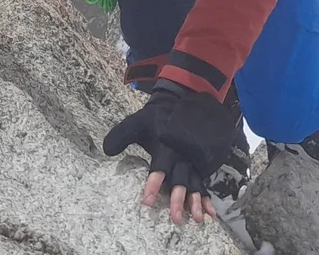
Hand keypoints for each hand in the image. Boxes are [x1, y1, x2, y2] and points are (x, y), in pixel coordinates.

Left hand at [103, 82, 249, 224]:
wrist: (185, 100)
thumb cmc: (158, 118)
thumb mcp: (138, 121)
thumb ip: (122, 134)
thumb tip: (108, 150)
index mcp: (166, 146)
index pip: (159, 167)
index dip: (154, 184)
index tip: (148, 202)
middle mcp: (181, 154)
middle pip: (180, 178)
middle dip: (178, 198)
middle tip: (175, 217)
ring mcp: (193, 159)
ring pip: (195, 182)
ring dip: (196, 200)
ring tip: (196, 219)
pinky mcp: (200, 162)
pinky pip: (204, 181)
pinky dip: (208, 197)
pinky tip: (210, 212)